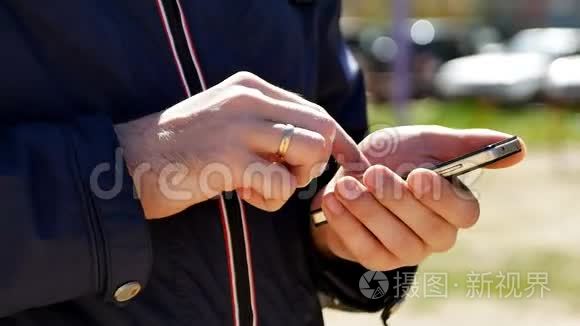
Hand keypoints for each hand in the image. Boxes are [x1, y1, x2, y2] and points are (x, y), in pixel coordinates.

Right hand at [114, 72, 365, 218]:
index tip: (350, 161)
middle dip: (316, 161)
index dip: (338, 139)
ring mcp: (239, 126)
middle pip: (322, 126)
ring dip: (295, 180)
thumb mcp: (225, 123)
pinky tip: (242, 196)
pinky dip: (272, 199)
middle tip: (286, 177)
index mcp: (250, 87)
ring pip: (311, 150)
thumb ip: (264, 125)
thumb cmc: (176, 152)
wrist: (123, 165)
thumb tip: (311, 146)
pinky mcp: (229, 158)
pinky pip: (282, 184)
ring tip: (259, 186)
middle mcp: (249, 98)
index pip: (313, 109)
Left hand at [312, 126, 525, 270]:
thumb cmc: (394, 157)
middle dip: (397, 200)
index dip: (441, 196)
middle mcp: (436, 235)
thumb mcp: (427, 142)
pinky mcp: (378, 260)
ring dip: (368, 211)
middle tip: (373, 174)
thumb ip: (466, 145)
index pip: (463, 213)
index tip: (418, 174)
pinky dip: (347, 223)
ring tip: (346, 184)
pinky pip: (364, 249)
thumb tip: (520, 149)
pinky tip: (334, 199)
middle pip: (428, 229)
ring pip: (395, 240)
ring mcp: (407, 251)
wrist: (351, 174)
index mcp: (455, 207)